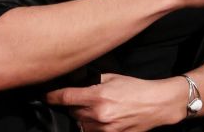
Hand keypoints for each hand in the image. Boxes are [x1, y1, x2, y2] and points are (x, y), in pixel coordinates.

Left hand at [47, 73, 186, 130]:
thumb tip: (75, 80)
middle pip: (71, 111)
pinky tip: (102, 119)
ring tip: (97, 109)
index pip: (65, 97)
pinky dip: (92, 126)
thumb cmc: (137, 88)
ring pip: (80, 124)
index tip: (46, 95)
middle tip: (84, 99)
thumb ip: (92, 81)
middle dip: (74, 105)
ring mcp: (104, 129)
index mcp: (98, 96)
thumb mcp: (114, 77)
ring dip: (83, 117)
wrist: (157, 104)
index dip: (51, 96)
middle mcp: (98, 115)